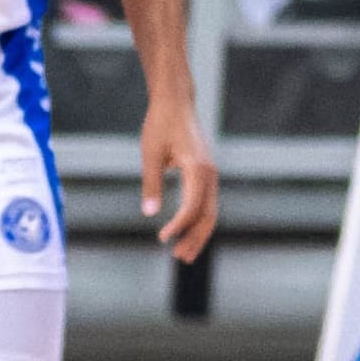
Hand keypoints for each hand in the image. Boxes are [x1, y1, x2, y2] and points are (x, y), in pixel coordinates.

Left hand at [139, 92, 218, 262]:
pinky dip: (198, 220)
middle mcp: (209, 174)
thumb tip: (149, 213)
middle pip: (207, 214)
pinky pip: (207, 203)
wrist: (176, 102)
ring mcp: (210, 174)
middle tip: (179, 258)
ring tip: (183, 253)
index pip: (193, 206)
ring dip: (198, 233)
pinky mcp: (206, 174)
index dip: (179, 225)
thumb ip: (151, 184)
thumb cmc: (160, 125)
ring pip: (210, 211)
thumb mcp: (150, 153)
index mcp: (197, 168)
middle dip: (195, 238)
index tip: (163, 238)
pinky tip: (186, 232)